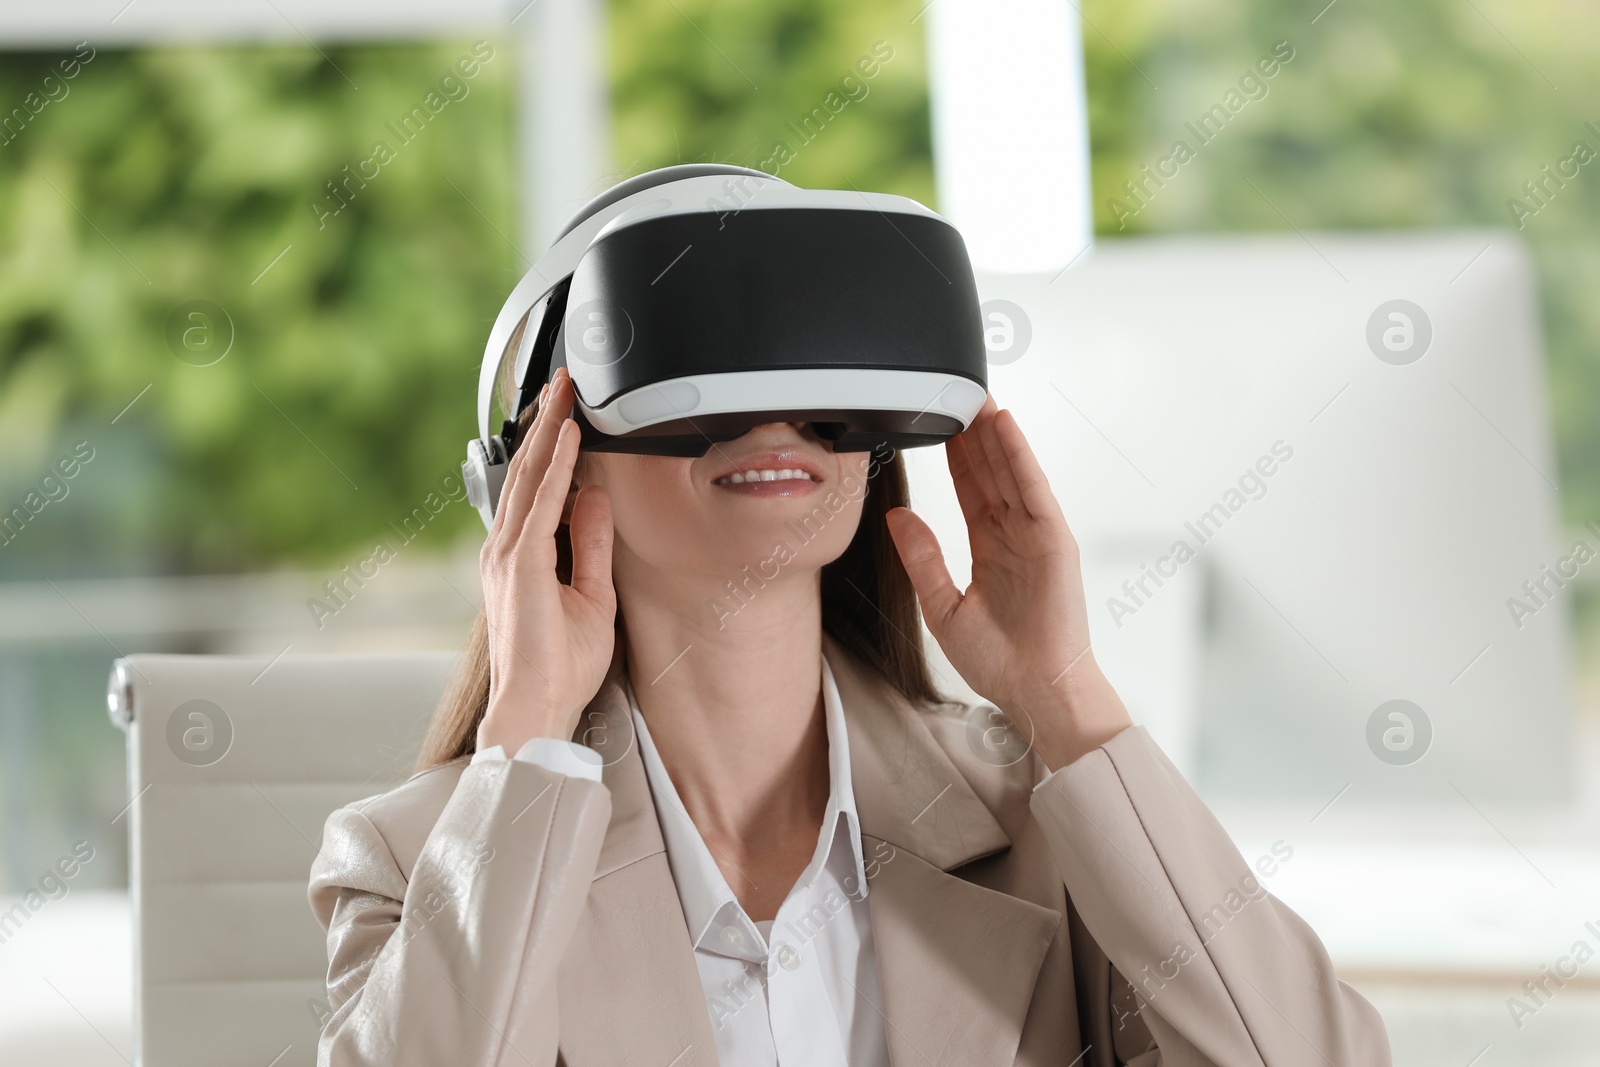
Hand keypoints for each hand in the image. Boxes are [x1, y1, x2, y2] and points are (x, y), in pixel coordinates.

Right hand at [475, 366, 616, 755]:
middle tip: (563, 382)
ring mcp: (507, 554)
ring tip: (565, 392)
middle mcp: (505, 549)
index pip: (538, 488)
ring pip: (532, 476)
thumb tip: (596, 498)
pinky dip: (558, 466)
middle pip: (530, 471)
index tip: (567, 412)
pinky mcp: (520, 564)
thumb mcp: (592, 595)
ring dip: (550, 430)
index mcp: (518, 557)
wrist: (536, 706)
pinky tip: (570, 436)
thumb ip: (590, 544)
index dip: (552, 445)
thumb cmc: (559, 666)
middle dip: (547, 422)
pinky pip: (543, 502)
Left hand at [884, 392, 1131, 771]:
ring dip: (995, 432)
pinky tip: (1005, 427)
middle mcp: (1015, 536)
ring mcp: (1036, 536)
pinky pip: (1033, 489)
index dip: (957, 454)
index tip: (940, 421)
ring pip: (1010, 471)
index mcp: (991, 549)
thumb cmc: (999, 661)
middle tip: (957, 390)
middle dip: (974, 432)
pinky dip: (1019, 456)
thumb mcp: (942, 606)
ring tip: (976, 393)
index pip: (970, 489)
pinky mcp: (1054, 541)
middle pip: (991, 471)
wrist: (1035, 691)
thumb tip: (896, 518)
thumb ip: (922, 558)